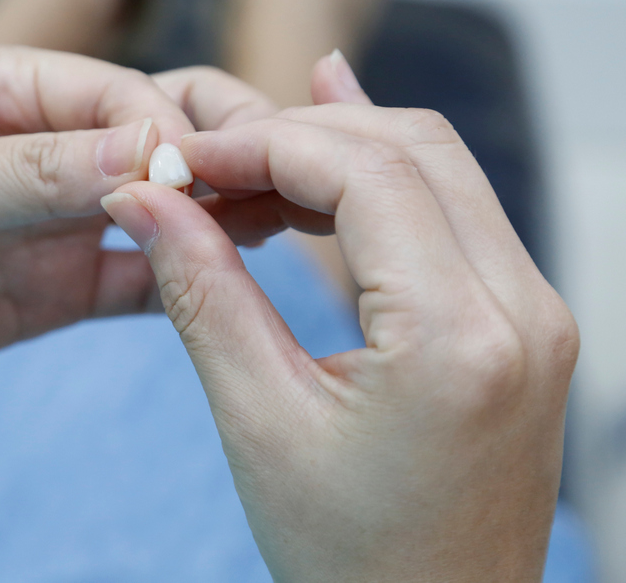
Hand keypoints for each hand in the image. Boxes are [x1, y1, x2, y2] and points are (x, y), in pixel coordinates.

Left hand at [0, 49, 285, 412]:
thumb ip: (36, 172)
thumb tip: (153, 147)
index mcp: (5, 88)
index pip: (117, 93)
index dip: (168, 129)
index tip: (200, 172)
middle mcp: (42, 148)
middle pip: (156, 133)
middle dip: (217, 151)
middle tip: (276, 182)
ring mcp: (55, 220)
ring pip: (160, 205)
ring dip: (216, 212)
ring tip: (278, 226)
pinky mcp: (56, 288)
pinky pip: (136, 277)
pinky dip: (182, 274)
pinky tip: (228, 279)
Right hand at [102, 53, 578, 580]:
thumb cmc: (350, 557)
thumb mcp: (259, 420)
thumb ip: (201, 290)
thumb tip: (142, 201)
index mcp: (460, 338)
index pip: (364, 171)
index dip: (262, 144)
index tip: (184, 161)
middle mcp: (523, 310)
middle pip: (409, 147)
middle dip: (296, 136)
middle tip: (206, 166)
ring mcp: (534, 313)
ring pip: (435, 169)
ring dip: (334, 155)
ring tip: (241, 178)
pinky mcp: (520, 323)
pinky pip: (454, 213)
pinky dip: (379, 182)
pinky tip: (322, 161)